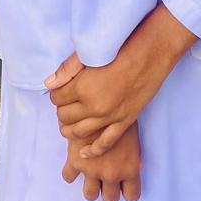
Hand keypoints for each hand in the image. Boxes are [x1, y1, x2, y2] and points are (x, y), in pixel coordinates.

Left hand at [46, 2, 196, 156]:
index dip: (56, 94)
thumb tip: (48, 83)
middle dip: (62, 111)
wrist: (151, 53)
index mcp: (82, 87)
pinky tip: (84, 152)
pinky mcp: (124, 122)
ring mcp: (109, 117)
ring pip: (80, 132)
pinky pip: (105, 143)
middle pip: (65, 116)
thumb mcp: (90, 54)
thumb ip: (67, 69)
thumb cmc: (121, 48)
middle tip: (65, 105)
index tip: (59, 91)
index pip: (57, 98)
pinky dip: (92, 150)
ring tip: (67, 126)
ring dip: (70, 129)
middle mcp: (93, 106)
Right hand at [61, 119, 141, 200]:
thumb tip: (136, 163)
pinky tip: (74, 161)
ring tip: (91, 172)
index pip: (132, 195)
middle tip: (106, 178)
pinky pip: (68, 176)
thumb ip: (134, 154)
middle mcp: (112, 174)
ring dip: (91, 186)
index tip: (124, 185)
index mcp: (130, 168)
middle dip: (108, 191)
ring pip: (90, 194)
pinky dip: (70, 172)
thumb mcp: (134, 134)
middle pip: (110, 199)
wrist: (102, 99)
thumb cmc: (123, 111)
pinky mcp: (75, 161)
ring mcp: (92, 169)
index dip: (127, 191)